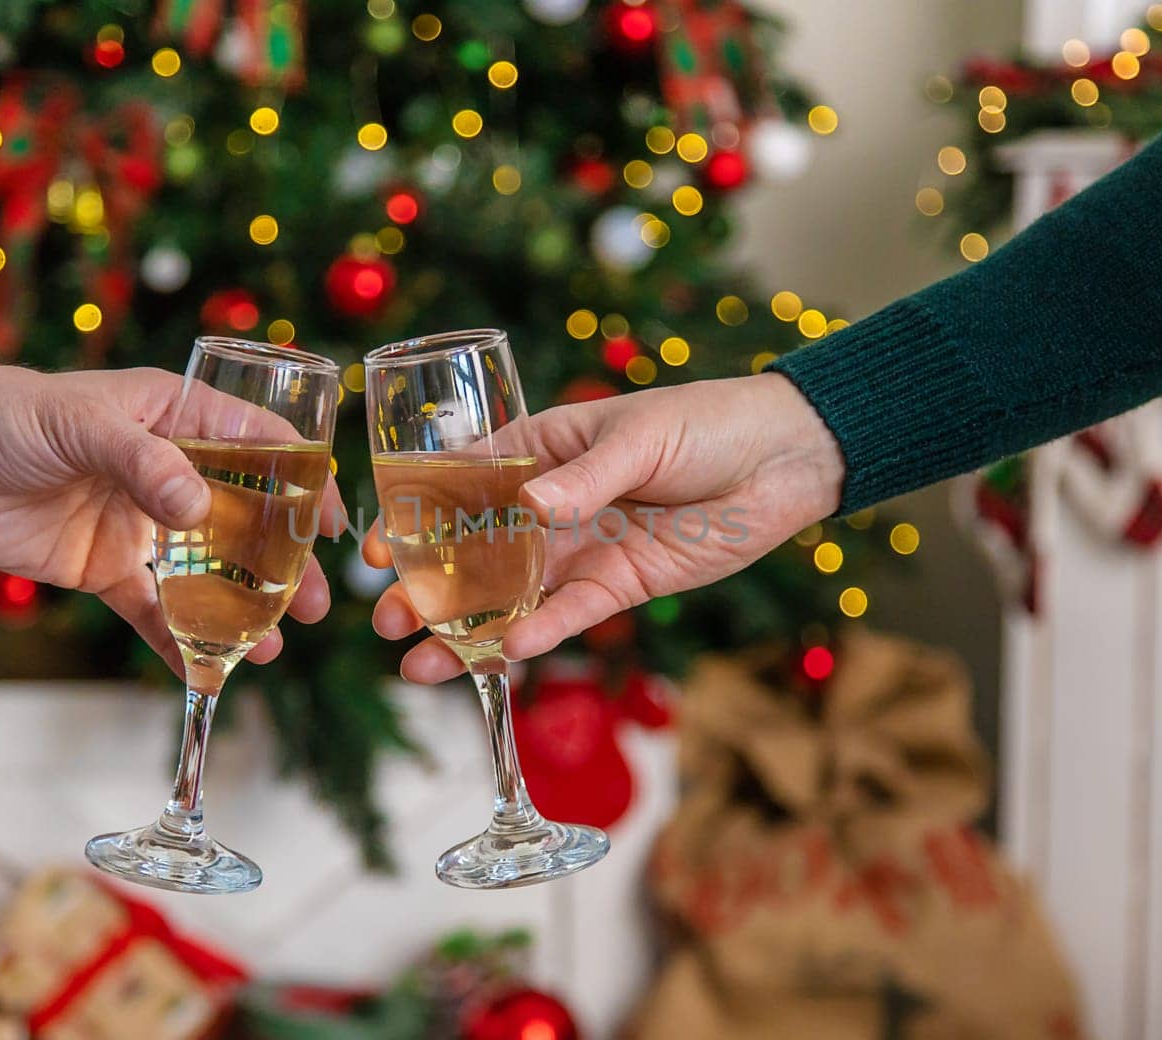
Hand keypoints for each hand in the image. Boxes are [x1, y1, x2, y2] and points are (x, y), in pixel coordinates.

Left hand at [0, 356, 344, 673]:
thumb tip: (200, 510)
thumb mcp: (79, 423)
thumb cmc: (6, 415)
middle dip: (284, 562)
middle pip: (248, 519)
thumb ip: (142, 462)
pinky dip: (180, 641)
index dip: (305, 479)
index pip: (261, 444)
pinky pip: (154, 609)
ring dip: (243, 608)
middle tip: (312, 602)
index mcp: (177, 419)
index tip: (333, 521)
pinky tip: (209, 670)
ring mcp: (142, 525)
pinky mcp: (108, 569)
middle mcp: (170, 472)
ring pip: (209, 570)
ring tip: (274, 644)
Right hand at [364, 373, 844, 682]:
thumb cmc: (707, 423)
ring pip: (510, 597)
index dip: (414, 517)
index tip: (377, 549)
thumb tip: (532, 505)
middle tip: (387, 620)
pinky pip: (570, 615)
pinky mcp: (619, 586)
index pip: (459, 484)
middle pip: (473, 552)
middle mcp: (547, 505)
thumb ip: (586, 476)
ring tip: (421, 665)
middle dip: (427, 589)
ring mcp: (579, 549)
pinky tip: (506, 651)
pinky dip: (541, 633)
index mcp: (538, 449)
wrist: (783, 459)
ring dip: (467, 630)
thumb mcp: (641, 435)